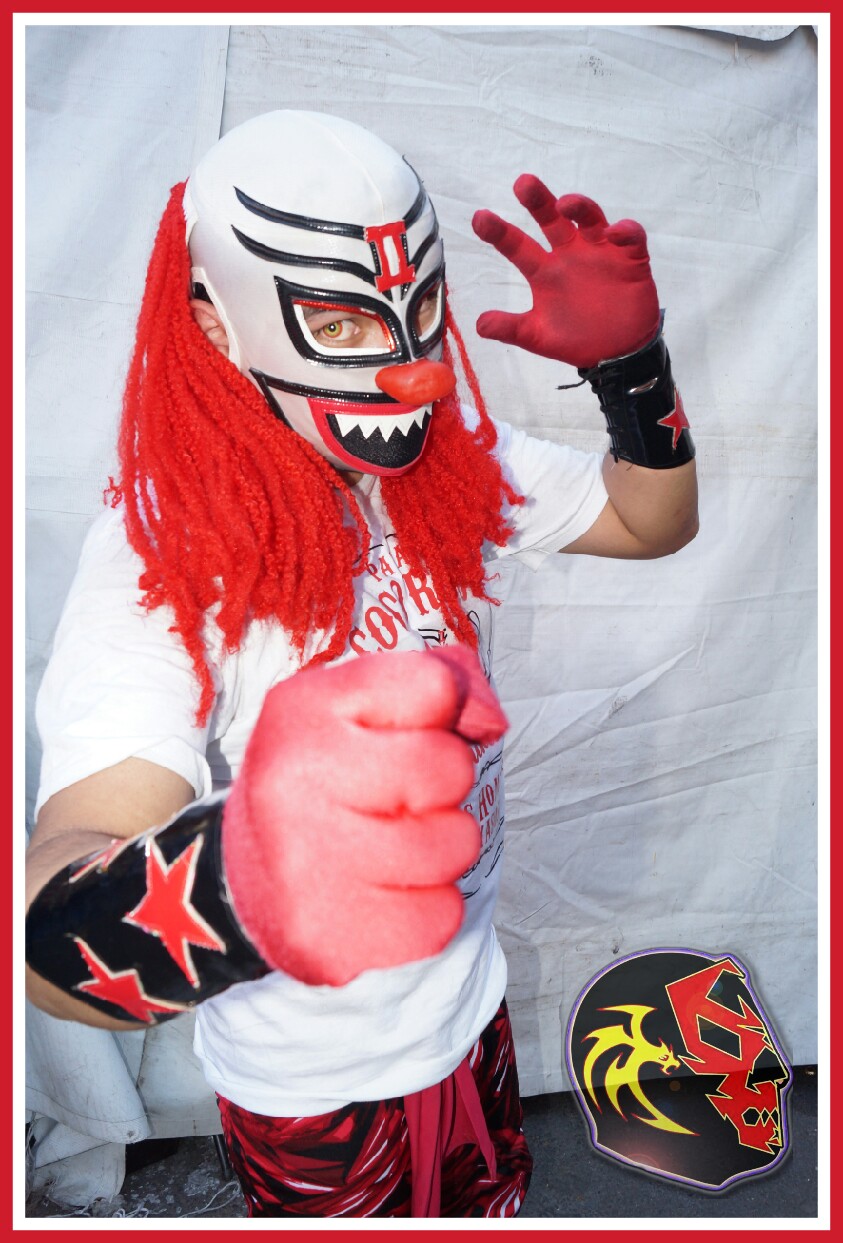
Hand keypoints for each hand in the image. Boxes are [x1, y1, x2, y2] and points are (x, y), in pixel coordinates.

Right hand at [221, 648, 507, 985]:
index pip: (434, 687)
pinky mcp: (325, 936)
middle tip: (400, 800)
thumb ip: (436, 684)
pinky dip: (429, 909)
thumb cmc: (324, 782)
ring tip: (392, 847)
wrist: (245, 880)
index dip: (443, 714)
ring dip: (442, 849)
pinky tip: (385, 895)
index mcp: (304, 709)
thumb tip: (490, 722)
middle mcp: (295, 780)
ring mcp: (305, 863)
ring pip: (457, 845)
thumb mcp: (358, 708)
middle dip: (444, 787)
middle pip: (451, 768)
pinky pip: (442, 917)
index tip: (410, 735)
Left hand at [472, 176, 660, 368]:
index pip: (518, 246)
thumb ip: (511, 328)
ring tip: (566, 205)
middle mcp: (570, 254)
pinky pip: (631, 238)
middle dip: (538, 201)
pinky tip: (617, 232)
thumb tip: (479, 325)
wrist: (616, 354)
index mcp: (545, 271)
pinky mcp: (630, 260)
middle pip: (552, 219)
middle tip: (522, 184)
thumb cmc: (576, 339)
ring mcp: (600, 253)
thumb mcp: (538, 336)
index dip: (499, 232)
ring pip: (590, 218)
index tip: (479, 218)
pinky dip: (626, 231)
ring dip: (580, 207)